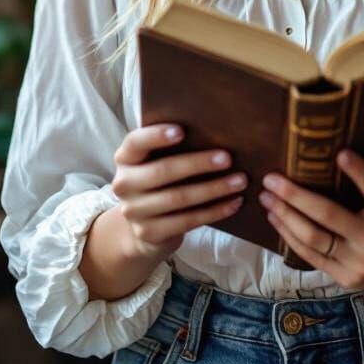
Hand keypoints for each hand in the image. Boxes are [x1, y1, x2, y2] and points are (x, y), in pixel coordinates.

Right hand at [111, 124, 246, 260]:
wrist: (144, 226)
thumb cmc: (160, 181)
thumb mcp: (156, 160)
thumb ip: (171, 147)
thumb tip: (214, 130)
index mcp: (125, 158)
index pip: (135, 142)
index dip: (156, 136)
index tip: (182, 130)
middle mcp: (124, 184)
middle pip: (163, 171)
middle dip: (198, 164)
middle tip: (228, 158)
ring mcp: (134, 211)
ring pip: (178, 198)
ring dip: (214, 189)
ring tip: (239, 181)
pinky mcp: (149, 233)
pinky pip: (187, 221)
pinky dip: (214, 211)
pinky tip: (234, 203)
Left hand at [259, 149, 363, 292]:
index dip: (357, 172)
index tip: (339, 153)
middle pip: (328, 215)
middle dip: (295, 195)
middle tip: (271, 178)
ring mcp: (358, 264)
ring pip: (313, 239)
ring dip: (285, 216)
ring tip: (267, 198)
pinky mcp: (345, 279)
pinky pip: (312, 257)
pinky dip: (291, 237)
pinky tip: (278, 219)